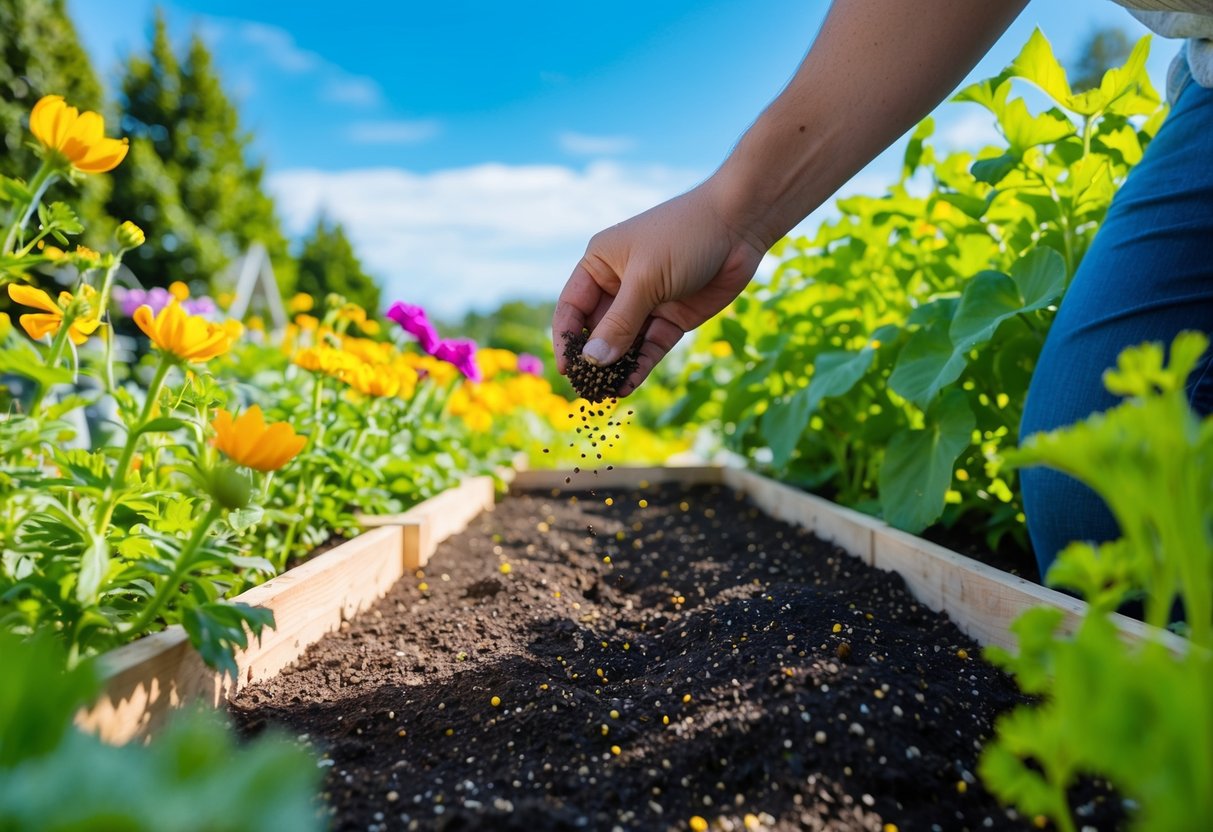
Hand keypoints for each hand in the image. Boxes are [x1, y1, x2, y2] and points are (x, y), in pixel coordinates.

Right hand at [553, 180, 764, 395]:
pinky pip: (649, 347)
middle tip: (587, 391)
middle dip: (592, 360)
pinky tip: (629, 386)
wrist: (739, 226)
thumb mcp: (645, 280)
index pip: (572, 307)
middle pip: (596, 330)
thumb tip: (592, 362)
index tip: (566, 370)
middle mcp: (619, 285)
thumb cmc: (684, 237)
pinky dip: (640, 367)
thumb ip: (619, 323)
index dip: (566, 339)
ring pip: (624, 343)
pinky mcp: (672, 318)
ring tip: (607, 396)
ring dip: (616, 368)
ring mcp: (647, 303)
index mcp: (600, 264)